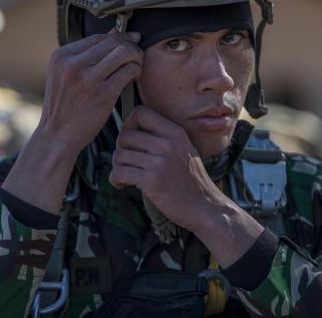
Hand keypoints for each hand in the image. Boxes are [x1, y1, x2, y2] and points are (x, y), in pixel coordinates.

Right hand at [38, 31, 142, 153]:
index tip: (127, 42)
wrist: (57, 135)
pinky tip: (132, 77)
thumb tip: (114, 33)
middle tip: (135, 54)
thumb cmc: (64, 106)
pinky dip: (135, 70)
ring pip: (123, 52)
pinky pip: (128, 70)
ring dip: (135, 56)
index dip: (116, 37)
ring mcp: (88, 79)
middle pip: (112, 41)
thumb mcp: (65, 76)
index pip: (97, 37)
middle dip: (128, 45)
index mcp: (61, 56)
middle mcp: (73, 65)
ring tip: (135, 65)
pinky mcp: (103, 94)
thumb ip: (85, 55)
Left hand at [109, 106, 263, 265]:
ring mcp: (159, 162)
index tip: (130, 140)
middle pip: (125, 136)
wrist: (206, 207)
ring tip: (125, 175)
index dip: (128, 124)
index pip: (140, 112)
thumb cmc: (191, 180)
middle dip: (120, 149)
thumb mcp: (184, 148)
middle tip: (126, 162)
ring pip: (119, 155)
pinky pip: (119, 172)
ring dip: (117, 166)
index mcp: (175, 132)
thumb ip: (163, 136)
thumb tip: (130, 129)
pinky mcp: (151, 180)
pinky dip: (115, 179)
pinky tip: (122, 184)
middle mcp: (167, 143)